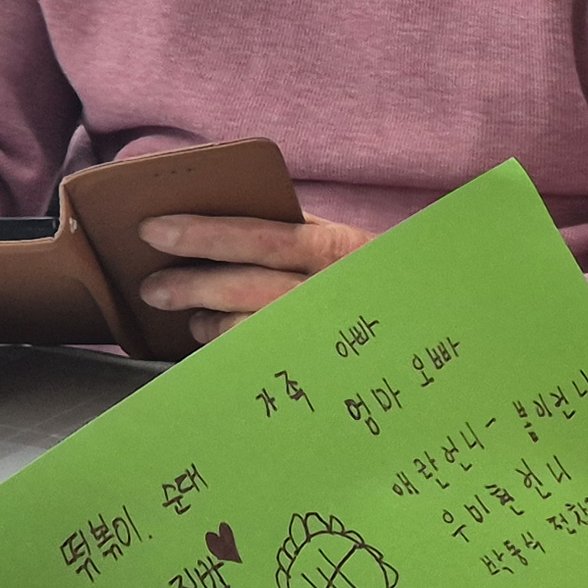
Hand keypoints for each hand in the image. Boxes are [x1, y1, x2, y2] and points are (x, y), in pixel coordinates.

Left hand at [134, 211, 373, 350]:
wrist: (435, 330)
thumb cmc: (379, 282)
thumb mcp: (351, 245)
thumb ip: (302, 231)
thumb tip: (228, 216)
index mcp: (339, 250)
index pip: (261, 237)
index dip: (204, 233)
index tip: (155, 229)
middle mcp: (332, 293)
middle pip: (246, 287)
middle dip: (191, 285)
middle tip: (152, 288)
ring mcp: (326, 336)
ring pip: (249, 331)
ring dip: (208, 323)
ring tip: (191, 317)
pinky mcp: (321, 371)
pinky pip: (259, 362)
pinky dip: (230, 352)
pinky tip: (219, 342)